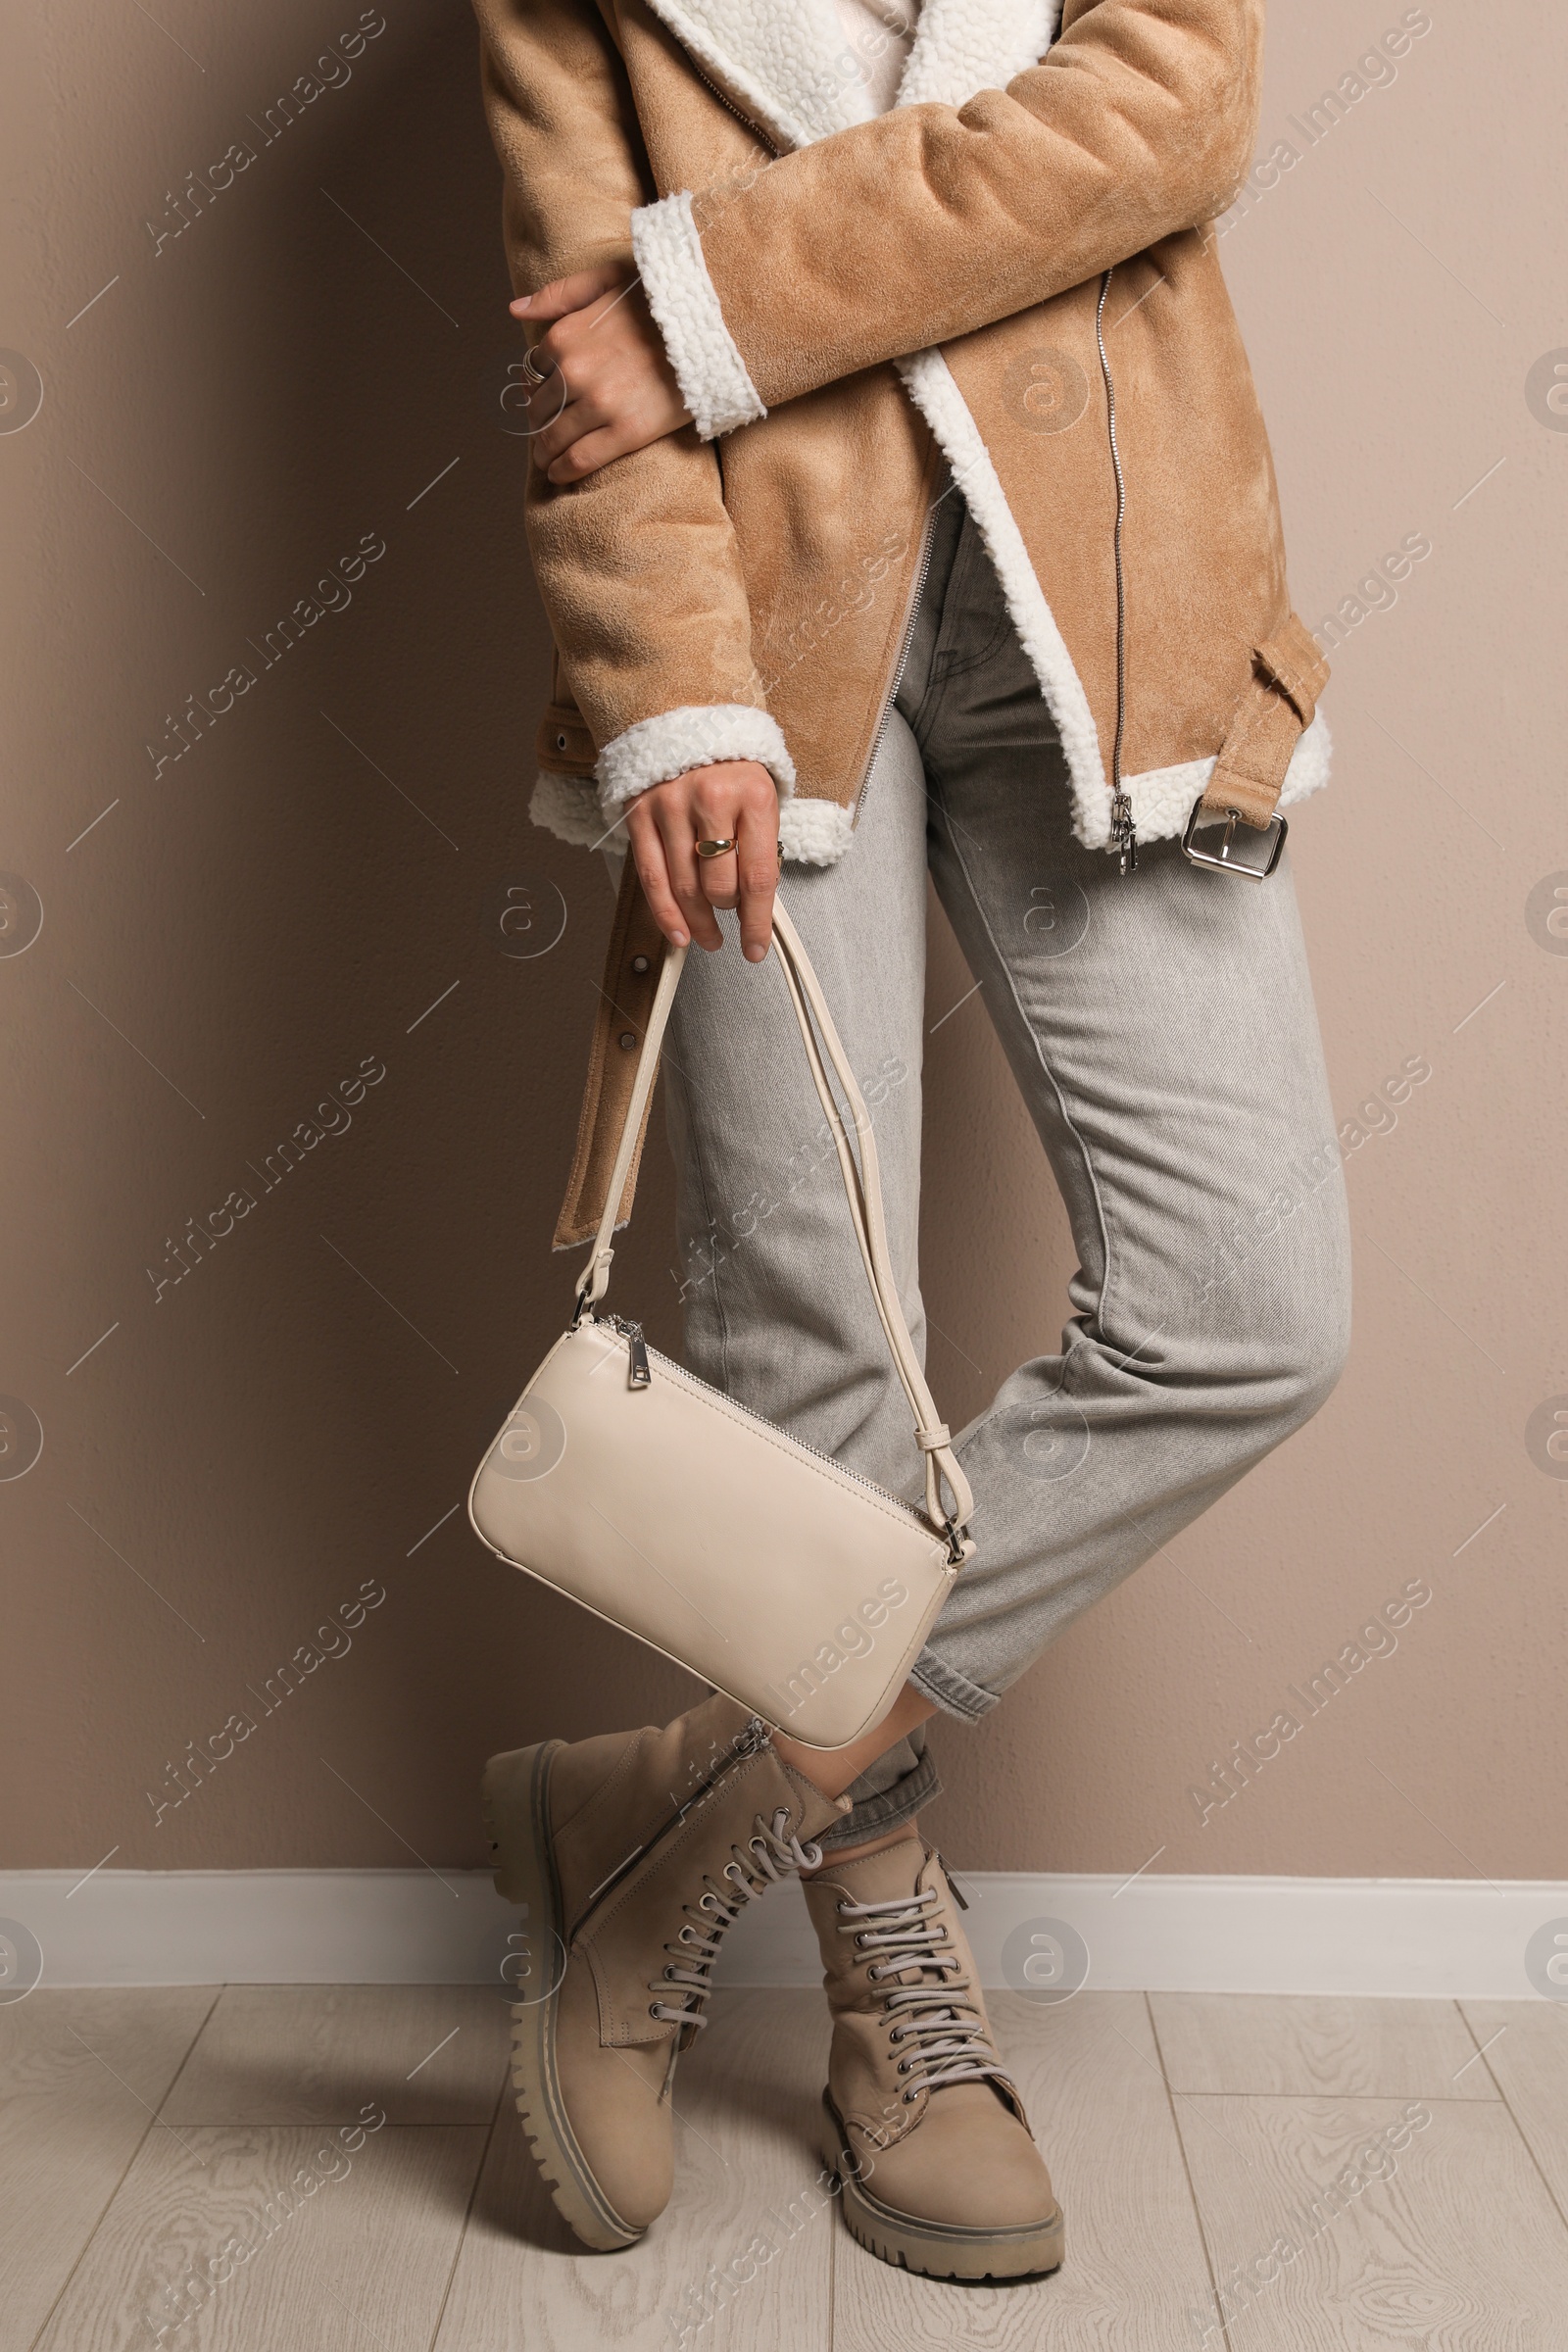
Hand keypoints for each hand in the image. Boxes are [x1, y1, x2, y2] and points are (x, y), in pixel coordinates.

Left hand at [511, 265, 689, 484]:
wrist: (715, 324)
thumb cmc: (663, 298)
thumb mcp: (607, 277)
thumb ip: (560, 294)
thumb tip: (516, 309)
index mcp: (565, 336)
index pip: (534, 370)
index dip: (539, 386)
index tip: (547, 397)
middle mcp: (575, 372)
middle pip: (539, 408)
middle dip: (538, 422)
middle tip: (543, 434)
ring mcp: (600, 405)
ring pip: (553, 437)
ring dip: (544, 452)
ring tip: (547, 459)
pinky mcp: (626, 432)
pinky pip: (580, 459)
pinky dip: (562, 471)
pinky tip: (558, 474)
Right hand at [621, 762, 778, 960]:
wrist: (685, 713)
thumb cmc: (730, 762)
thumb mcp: (762, 795)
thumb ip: (760, 846)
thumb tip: (758, 904)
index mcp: (753, 796)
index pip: (757, 877)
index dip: (757, 922)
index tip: (756, 946)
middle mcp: (711, 800)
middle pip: (719, 886)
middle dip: (728, 913)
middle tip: (731, 919)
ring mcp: (671, 807)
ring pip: (684, 887)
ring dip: (698, 922)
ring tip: (707, 936)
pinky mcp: (640, 813)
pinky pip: (651, 877)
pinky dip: (665, 912)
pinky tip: (678, 931)